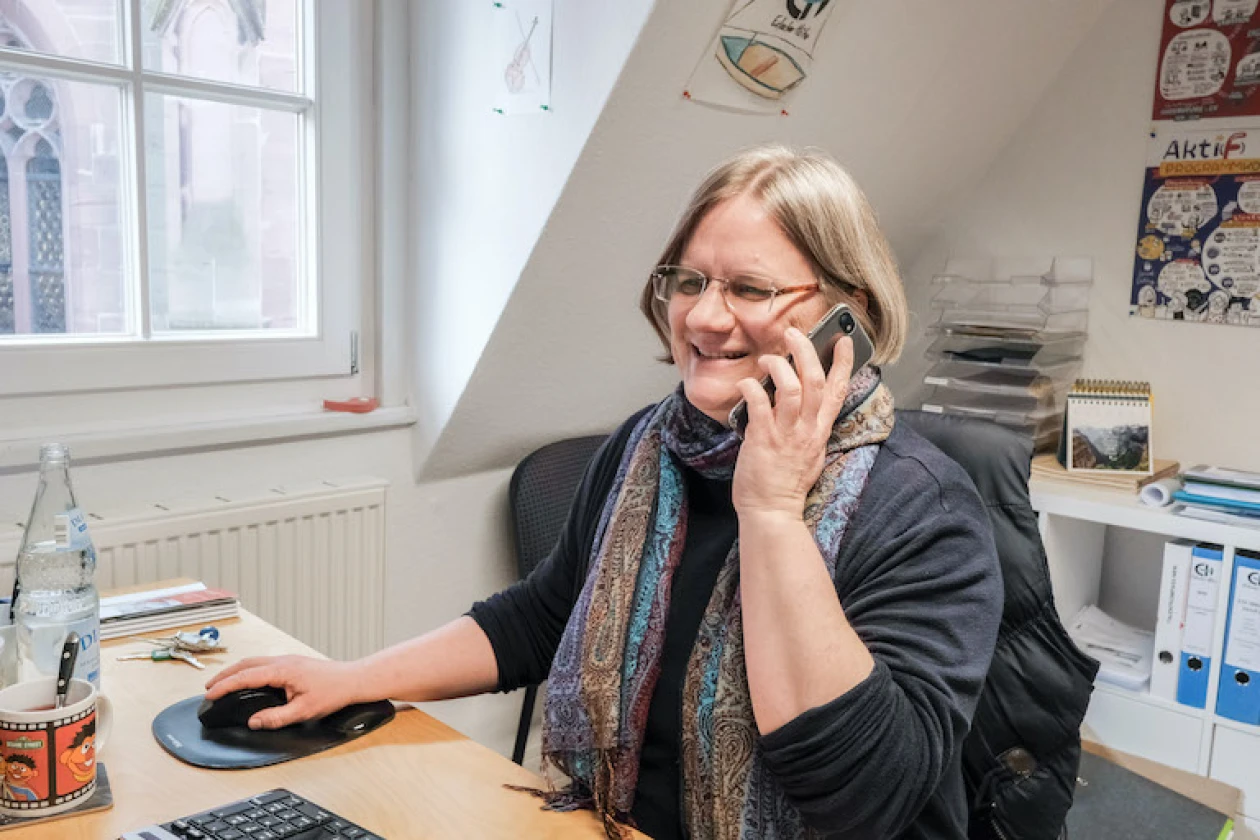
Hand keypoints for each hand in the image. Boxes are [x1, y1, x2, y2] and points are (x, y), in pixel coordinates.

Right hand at [204, 655, 370, 729]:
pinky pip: (263, 663)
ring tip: (223, 683)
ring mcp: (287, 660)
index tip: (210, 694)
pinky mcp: (292, 663)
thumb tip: (254, 722)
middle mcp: (282, 661)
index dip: (225, 685)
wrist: (352, 679)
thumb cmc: (333, 692)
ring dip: (236, 671)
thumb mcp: (303, 710)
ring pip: (254, 661)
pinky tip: (247, 678)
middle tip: (209, 688)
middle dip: (224, 675)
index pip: (246, 676)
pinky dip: (248, 669)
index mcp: (282, 670)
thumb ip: (276, 718)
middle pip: (245, 664)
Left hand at [732, 327, 854, 518]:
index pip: (838, 391)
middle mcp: (806, 430)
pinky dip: (753, 387)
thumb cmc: (785, 484)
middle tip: (794, 334)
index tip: (843, 341)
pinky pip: (760, 404)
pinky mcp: (762, 439)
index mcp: (819, 432)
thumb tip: (800, 402)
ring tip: (769, 358)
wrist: (772, 512)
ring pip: (791, 388)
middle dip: (807, 352)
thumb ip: (808, 427)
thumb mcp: (809, 452)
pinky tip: (747, 382)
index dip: (843, 364)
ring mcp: (785, 434)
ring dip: (779, 366)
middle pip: (815, 381)